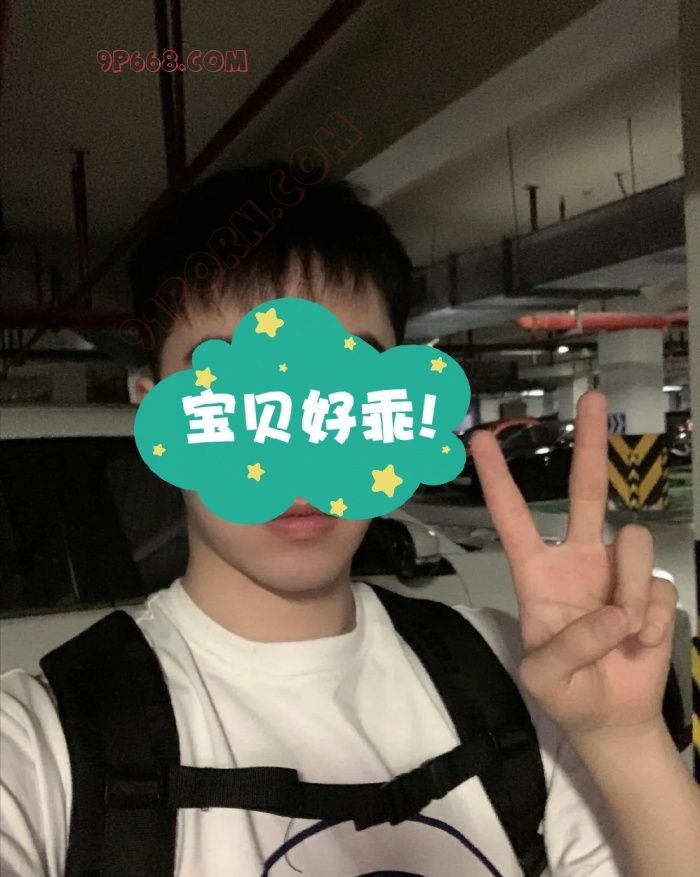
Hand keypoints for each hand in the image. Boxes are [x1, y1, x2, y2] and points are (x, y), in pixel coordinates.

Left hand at [469, 391, 676, 741]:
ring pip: (634, 543)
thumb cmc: (566, 692)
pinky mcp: (653, 590)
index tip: (481, 440)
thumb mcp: (545, 677)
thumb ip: (569, 647)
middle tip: (593, 396)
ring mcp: (617, 571)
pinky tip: (640, 644)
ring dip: (632, 591)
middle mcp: (578, 559)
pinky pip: (660, 587)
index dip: (499, 479)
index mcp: (537, 573)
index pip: (513, 516)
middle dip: (589, 444)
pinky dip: (653, 621)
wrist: (611, 719)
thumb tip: (616, 613)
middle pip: (585, 491)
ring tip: (624, 634)